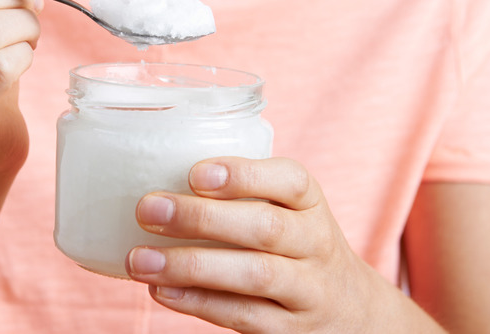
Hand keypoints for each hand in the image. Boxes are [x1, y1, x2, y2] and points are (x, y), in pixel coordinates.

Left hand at [126, 157, 418, 332]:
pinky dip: (198, 302)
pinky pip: (243, 316)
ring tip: (140, 259)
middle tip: (148, 209)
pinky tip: (161, 290)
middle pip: (266, 228)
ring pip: (254, 275)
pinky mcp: (288, 331)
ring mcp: (306, 290)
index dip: (244, 175)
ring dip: (191, 265)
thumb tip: (152, 172)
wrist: (349, 310)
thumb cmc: (293, 244)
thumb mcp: (286, 210)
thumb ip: (240, 193)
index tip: (195, 173)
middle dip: (202, 218)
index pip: (290, 182)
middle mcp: (314, 244)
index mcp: (310, 204)